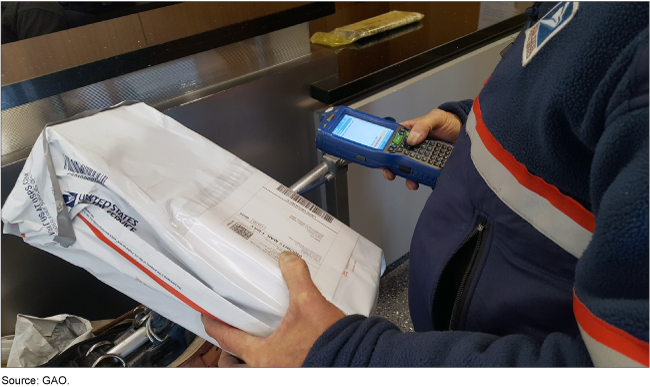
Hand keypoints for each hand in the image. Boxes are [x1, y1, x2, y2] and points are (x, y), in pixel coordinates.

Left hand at [201, 251, 345, 366]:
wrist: (355, 360)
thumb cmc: (330, 344)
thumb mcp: (310, 303)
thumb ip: (296, 277)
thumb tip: (287, 260)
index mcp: (263, 355)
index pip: (226, 338)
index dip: (213, 325)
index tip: (207, 317)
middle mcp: (267, 368)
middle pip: (232, 363)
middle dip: (227, 352)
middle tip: (230, 335)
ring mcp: (280, 372)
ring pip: (250, 369)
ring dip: (246, 360)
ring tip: (253, 345)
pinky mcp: (296, 371)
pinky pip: (270, 367)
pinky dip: (269, 360)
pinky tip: (281, 348)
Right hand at [382, 108, 461, 189]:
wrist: (465, 133)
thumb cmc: (450, 122)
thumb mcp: (436, 118)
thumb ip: (423, 125)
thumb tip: (412, 138)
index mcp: (410, 132)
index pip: (393, 140)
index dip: (384, 149)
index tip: (382, 157)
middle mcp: (414, 146)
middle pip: (397, 158)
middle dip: (392, 167)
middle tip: (390, 172)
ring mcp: (422, 157)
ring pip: (408, 169)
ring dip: (406, 176)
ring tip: (410, 181)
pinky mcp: (431, 166)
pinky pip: (423, 174)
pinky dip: (420, 179)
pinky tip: (421, 181)